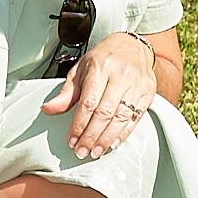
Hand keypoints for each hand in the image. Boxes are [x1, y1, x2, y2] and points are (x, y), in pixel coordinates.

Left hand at [41, 31, 155, 158]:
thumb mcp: (81, 70)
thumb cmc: (104, 58)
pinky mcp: (148, 93)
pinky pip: (135, 118)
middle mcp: (121, 75)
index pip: (88, 102)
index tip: (72, 140)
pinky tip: (112, 143)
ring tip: (96, 151)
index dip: (79, 124)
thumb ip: (67, 92)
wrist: (132, 45)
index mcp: (101, 67)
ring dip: (106, 138)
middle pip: (105, 112)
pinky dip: (123, 134)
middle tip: (82, 151)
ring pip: (121, 118)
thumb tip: (49, 109)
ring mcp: (137, 84)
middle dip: (91, 136)